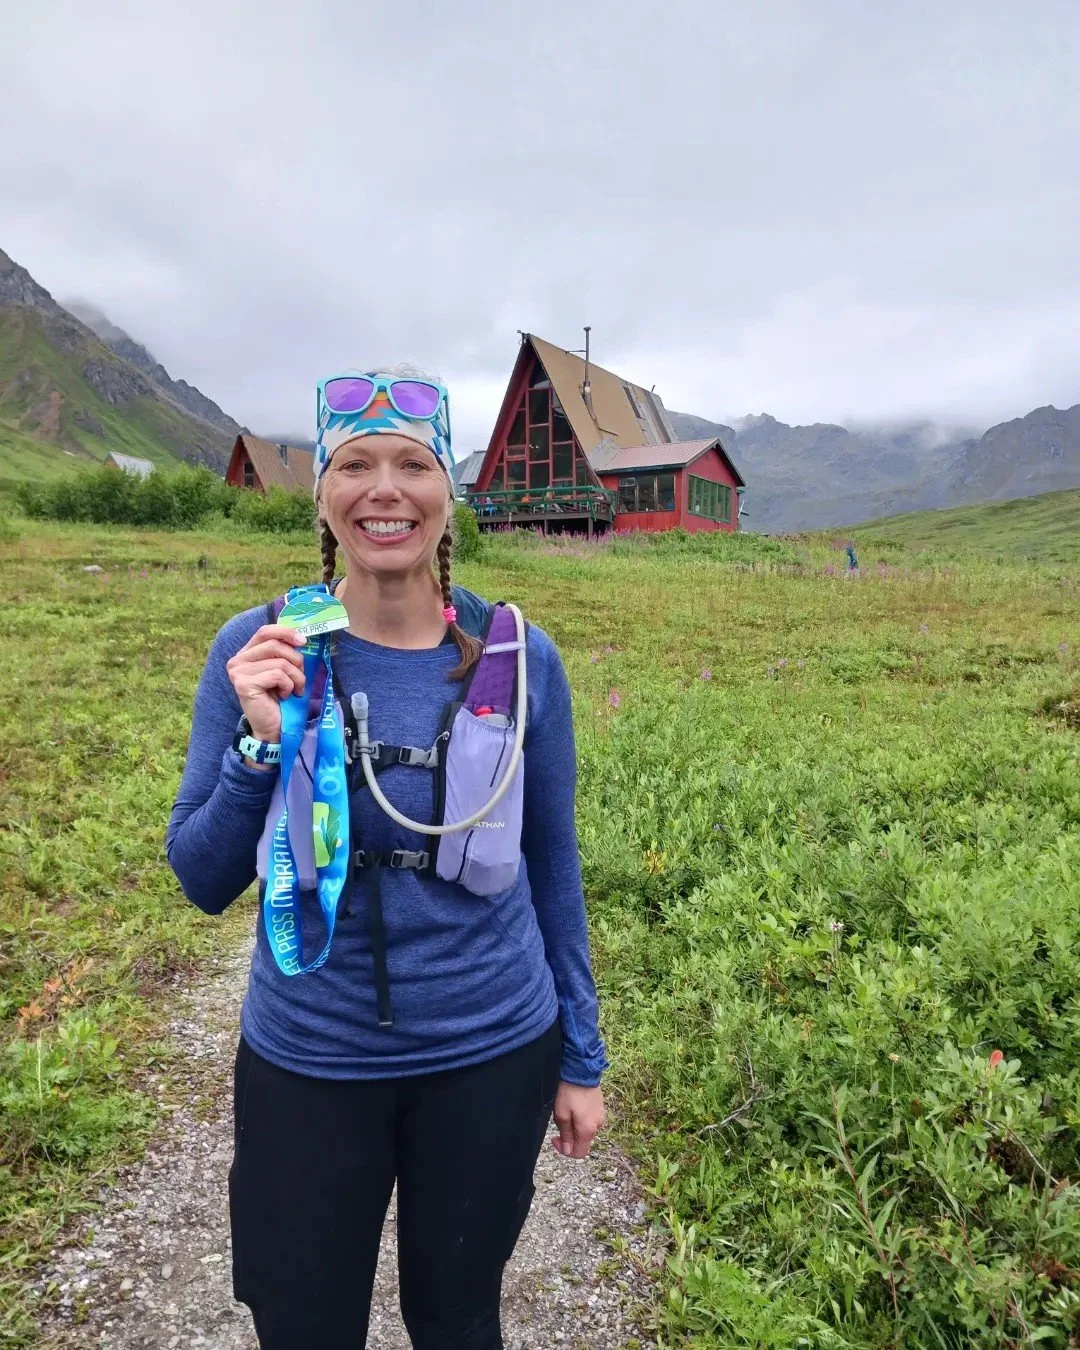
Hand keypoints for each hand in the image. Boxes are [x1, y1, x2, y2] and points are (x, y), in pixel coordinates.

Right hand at [225, 625, 306, 742]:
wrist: (272, 727)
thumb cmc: (279, 697)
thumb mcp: (282, 670)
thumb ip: (284, 652)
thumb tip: (300, 637)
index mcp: (246, 653)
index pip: (265, 631)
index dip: (285, 632)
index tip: (303, 641)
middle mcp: (237, 660)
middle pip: (275, 645)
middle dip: (296, 660)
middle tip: (300, 677)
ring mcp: (238, 672)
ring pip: (280, 662)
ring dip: (296, 677)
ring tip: (294, 690)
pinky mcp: (243, 684)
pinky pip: (277, 675)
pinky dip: (288, 686)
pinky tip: (284, 695)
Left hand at [551, 1082, 604, 1159]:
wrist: (581, 1069)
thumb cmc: (569, 1091)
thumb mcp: (561, 1113)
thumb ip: (566, 1134)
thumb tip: (568, 1150)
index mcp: (588, 1129)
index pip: (579, 1152)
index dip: (565, 1150)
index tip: (555, 1138)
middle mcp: (598, 1125)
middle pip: (581, 1140)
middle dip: (568, 1133)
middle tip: (558, 1117)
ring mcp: (600, 1115)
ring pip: (584, 1128)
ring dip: (573, 1124)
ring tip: (565, 1107)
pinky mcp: (600, 1107)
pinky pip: (588, 1118)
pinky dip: (579, 1116)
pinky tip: (573, 1103)